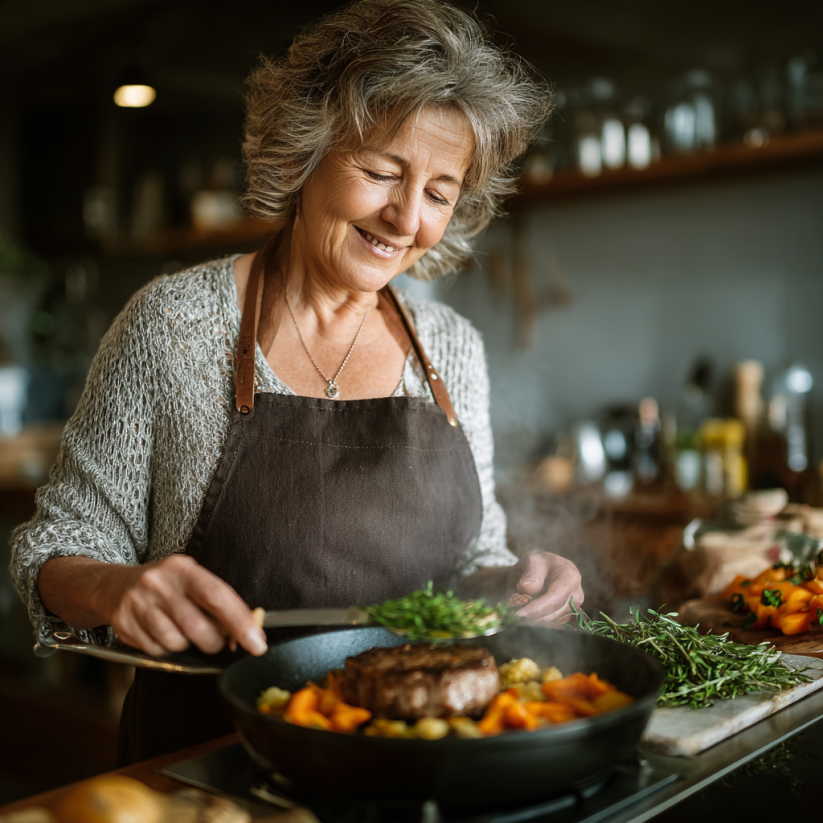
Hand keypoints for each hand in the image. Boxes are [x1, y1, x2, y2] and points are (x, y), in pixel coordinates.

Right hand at [100, 555, 266, 656]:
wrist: (114, 586)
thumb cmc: (165, 585)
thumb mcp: (192, 580)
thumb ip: (219, 601)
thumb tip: (250, 628)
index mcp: (182, 569)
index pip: (216, 596)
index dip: (239, 622)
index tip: (256, 642)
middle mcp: (159, 584)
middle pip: (196, 626)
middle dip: (214, 642)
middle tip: (217, 641)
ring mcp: (139, 604)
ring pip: (176, 642)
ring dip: (188, 645)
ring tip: (183, 630)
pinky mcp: (124, 624)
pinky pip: (156, 650)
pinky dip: (166, 648)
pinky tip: (162, 633)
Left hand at [506, 551, 583, 625]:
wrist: (536, 572)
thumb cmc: (535, 564)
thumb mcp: (530, 560)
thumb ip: (530, 574)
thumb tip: (528, 589)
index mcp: (570, 577)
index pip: (554, 599)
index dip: (536, 609)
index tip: (518, 614)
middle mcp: (576, 595)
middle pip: (554, 615)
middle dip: (531, 617)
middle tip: (511, 614)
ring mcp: (573, 609)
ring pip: (550, 623)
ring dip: (531, 621)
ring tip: (516, 611)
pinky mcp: (565, 618)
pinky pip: (549, 626)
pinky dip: (534, 623)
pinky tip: (524, 615)